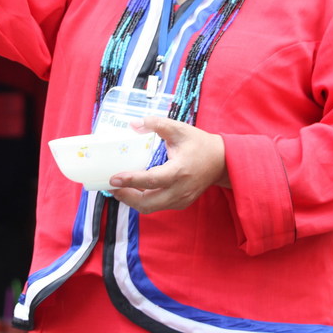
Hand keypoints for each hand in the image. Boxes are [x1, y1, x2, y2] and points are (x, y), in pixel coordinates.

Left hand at [108, 117, 228, 213]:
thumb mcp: (179, 129)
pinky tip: (134, 191)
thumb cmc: (199, 144)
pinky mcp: (181, 203)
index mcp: (180, 171)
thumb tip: (134, 124)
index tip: (113, 178)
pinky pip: (158, 206)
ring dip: (132, 201)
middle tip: (110, 186)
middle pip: (148, 203)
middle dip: (126, 196)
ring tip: (118, 189)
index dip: (131, 180)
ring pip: (151, 208)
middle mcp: (180, 190)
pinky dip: (143, 201)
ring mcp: (181, 200)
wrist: (221, 161)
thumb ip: (157, 124)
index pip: (151, 180)